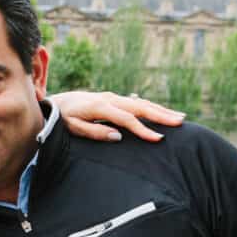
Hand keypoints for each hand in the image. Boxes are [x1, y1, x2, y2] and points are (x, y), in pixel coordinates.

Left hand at [50, 90, 185, 141]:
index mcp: (100, 107)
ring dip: (161, 110)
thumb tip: (118, 136)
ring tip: (180, 117)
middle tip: (180, 122)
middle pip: (140, 107)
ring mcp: (113, 97)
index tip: (158, 139)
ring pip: (141, 103)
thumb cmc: (63, 118)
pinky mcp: (114, 99)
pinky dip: (151, 107)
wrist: (56, 102)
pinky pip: (136, 103)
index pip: (127, 119)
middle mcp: (110, 99)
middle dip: (161, 115)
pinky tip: (163, 112)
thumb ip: (94, 132)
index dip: (143, 129)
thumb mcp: (73, 127)